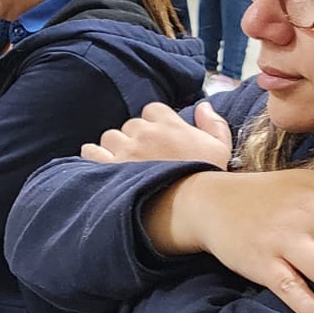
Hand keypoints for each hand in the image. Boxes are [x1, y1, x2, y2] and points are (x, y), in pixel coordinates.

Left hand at [82, 101, 230, 168]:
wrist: (194, 206)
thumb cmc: (209, 180)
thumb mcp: (221, 148)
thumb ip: (213, 123)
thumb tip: (202, 106)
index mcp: (170, 124)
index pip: (152, 110)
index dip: (153, 124)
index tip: (157, 140)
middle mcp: (146, 133)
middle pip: (130, 125)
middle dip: (134, 139)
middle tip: (142, 158)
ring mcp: (127, 150)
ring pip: (110, 137)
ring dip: (114, 148)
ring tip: (121, 164)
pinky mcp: (111, 168)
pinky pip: (92, 153)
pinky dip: (94, 156)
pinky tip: (99, 166)